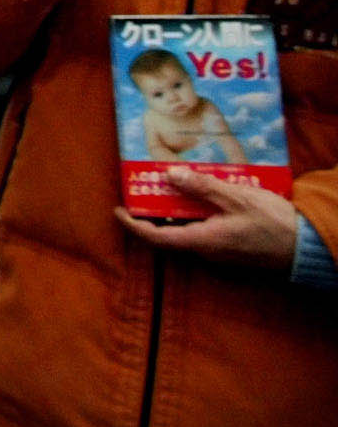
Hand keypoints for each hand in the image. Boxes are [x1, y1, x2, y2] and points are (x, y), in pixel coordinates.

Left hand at [115, 168, 298, 270]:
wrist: (308, 246)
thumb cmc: (273, 223)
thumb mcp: (236, 198)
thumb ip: (202, 188)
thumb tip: (170, 175)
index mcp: (203, 241)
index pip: (157, 238)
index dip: (134, 226)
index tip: (118, 210)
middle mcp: (207, 250)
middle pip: (169, 233)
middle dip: (153, 212)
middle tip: (143, 189)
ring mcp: (220, 250)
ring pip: (187, 230)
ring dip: (175, 210)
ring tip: (168, 184)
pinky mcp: (231, 246)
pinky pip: (204, 230)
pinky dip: (195, 213)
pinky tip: (199, 194)